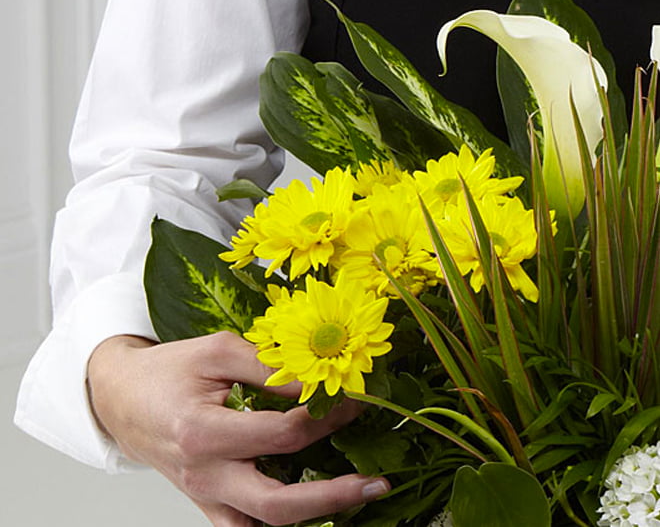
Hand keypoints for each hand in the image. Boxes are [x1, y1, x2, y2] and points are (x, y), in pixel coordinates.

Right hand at [87, 332, 389, 525]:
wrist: (123, 398)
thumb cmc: (169, 370)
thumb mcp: (219, 351)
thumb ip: (268, 367)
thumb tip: (316, 384)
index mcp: (203, 432)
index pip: (282, 434)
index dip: (325, 418)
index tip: (355, 402)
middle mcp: (204, 474)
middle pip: (277, 503)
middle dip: (335, 495)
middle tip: (376, 483)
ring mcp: (204, 496)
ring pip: (263, 526)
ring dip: (314, 515)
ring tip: (356, 498)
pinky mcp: (205, 504)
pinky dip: (275, 526)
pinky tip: (311, 512)